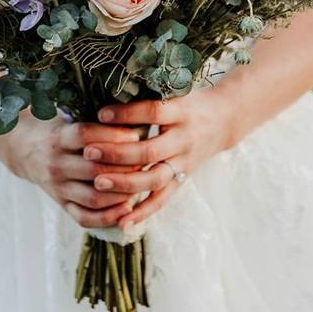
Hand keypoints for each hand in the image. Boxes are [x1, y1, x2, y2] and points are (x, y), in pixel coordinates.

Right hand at [0, 115, 144, 228]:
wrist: (23, 149)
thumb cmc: (58, 129)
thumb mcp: (70, 118)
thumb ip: (96, 120)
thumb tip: (136, 115)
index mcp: (59, 137)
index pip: (86, 135)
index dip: (114, 135)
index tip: (136, 134)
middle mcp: (57, 164)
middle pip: (95, 169)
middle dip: (125, 168)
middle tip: (146, 162)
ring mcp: (58, 187)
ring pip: (94, 197)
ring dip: (122, 194)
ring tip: (141, 185)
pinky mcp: (61, 204)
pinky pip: (85, 218)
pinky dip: (108, 217)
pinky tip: (127, 208)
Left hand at [84, 89, 234, 229]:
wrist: (224, 119)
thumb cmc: (188, 101)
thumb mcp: (174, 91)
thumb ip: (146, 94)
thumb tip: (105, 90)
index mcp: (182, 112)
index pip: (154, 112)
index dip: (128, 114)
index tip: (101, 114)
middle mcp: (184, 139)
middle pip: (150, 151)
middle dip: (118, 153)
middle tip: (89, 153)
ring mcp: (184, 162)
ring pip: (155, 179)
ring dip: (125, 184)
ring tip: (98, 184)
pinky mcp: (183, 178)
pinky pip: (162, 199)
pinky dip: (143, 212)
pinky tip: (122, 221)